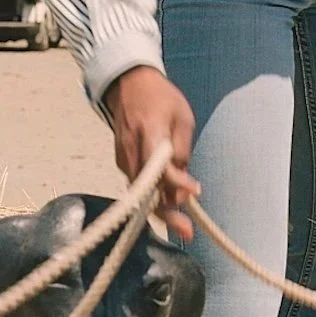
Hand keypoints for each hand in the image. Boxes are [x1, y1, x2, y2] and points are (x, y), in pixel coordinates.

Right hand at [105, 65, 199, 241]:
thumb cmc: (161, 99)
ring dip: (161, 208)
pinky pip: (138, 185)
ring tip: (183, 224)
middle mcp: (131, 149)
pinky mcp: (121, 162)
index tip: (195, 192)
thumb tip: (182, 183)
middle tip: (186, 232)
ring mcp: (122, 157)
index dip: (175, 182)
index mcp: (148, 132)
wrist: (128, 84)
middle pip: (146, 188)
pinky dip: (153, 197)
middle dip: (166, 212)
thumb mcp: (182, 116)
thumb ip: (182, 149)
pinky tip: (170, 203)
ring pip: (140, 191)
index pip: (158, 164)